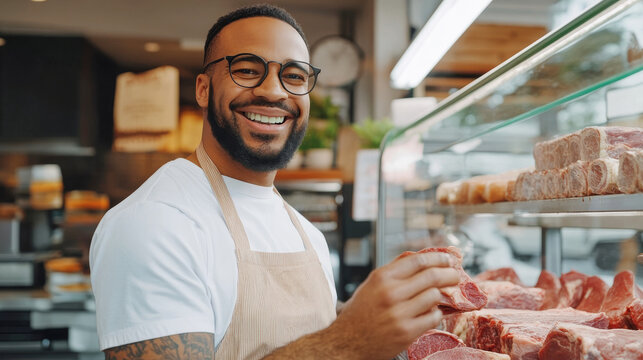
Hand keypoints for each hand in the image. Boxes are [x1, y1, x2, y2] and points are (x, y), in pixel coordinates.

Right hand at [328, 252, 459, 359]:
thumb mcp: (373, 283)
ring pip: (434, 296)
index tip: (449, 259)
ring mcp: (399, 314)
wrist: (347, 342)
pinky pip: (433, 317)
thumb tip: (422, 256)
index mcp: (382, 277)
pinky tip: (429, 313)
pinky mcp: (406, 332)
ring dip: (441, 296)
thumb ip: (396, 269)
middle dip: (450, 274)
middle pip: (432, 276)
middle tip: (456, 275)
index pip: (418, 260)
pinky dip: (435, 314)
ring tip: (439, 297)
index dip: (438, 258)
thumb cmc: (361, 311)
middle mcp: (390, 293)